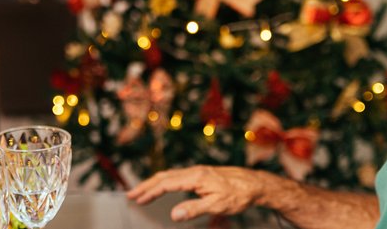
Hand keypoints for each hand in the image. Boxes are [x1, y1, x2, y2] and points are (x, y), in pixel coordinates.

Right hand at [126, 165, 275, 221]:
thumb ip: (194, 209)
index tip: (136, 200)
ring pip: (170, 175)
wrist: (256, 184)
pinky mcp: (202, 175)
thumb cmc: (239, 195)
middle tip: (130, 196)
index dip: (150, 192)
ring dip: (154, 184)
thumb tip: (173, 214)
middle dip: (146, 186)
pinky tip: (163, 188)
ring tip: (141, 192)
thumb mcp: (217, 205)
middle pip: (164, 177)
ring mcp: (198, 172)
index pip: (166, 184)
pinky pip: (177, 177)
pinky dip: (165, 182)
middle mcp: (195, 172)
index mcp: (196, 177)